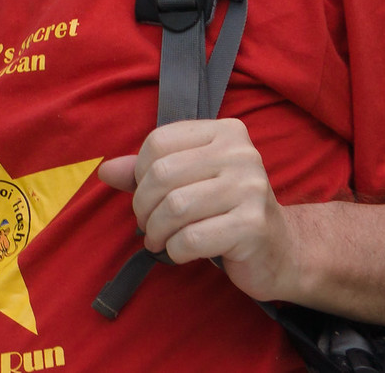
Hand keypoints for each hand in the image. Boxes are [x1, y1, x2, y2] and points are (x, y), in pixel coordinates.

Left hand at [98, 118, 296, 301]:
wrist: (279, 249)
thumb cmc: (227, 211)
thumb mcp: (190, 182)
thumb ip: (149, 172)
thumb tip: (105, 170)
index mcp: (226, 132)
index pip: (158, 142)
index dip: (140, 174)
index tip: (149, 196)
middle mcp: (242, 153)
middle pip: (162, 175)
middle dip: (144, 208)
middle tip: (149, 226)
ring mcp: (251, 188)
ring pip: (174, 208)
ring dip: (156, 233)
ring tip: (160, 241)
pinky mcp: (252, 225)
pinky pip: (191, 239)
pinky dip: (175, 251)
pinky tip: (182, 252)